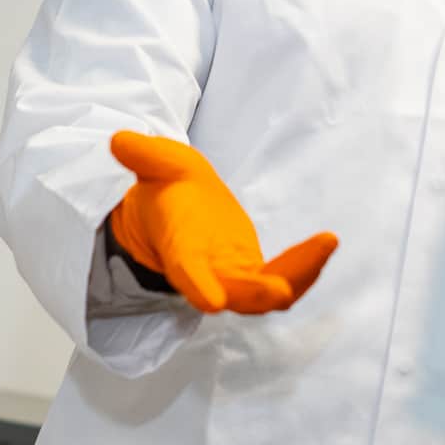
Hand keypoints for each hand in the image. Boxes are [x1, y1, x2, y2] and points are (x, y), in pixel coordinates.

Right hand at [107, 131, 339, 314]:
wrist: (180, 210)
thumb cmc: (168, 187)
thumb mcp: (157, 163)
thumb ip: (144, 155)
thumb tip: (118, 140)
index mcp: (180, 248)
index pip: (185, 272)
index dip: (196, 286)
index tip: (210, 303)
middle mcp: (208, 273)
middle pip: (234, 295)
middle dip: (256, 295)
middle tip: (282, 289)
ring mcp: (234, 279)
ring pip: (266, 294)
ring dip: (297, 277)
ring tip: (325, 244)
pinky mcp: (257, 275)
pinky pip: (285, 280)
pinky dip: (306, 268)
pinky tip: (326, 242)